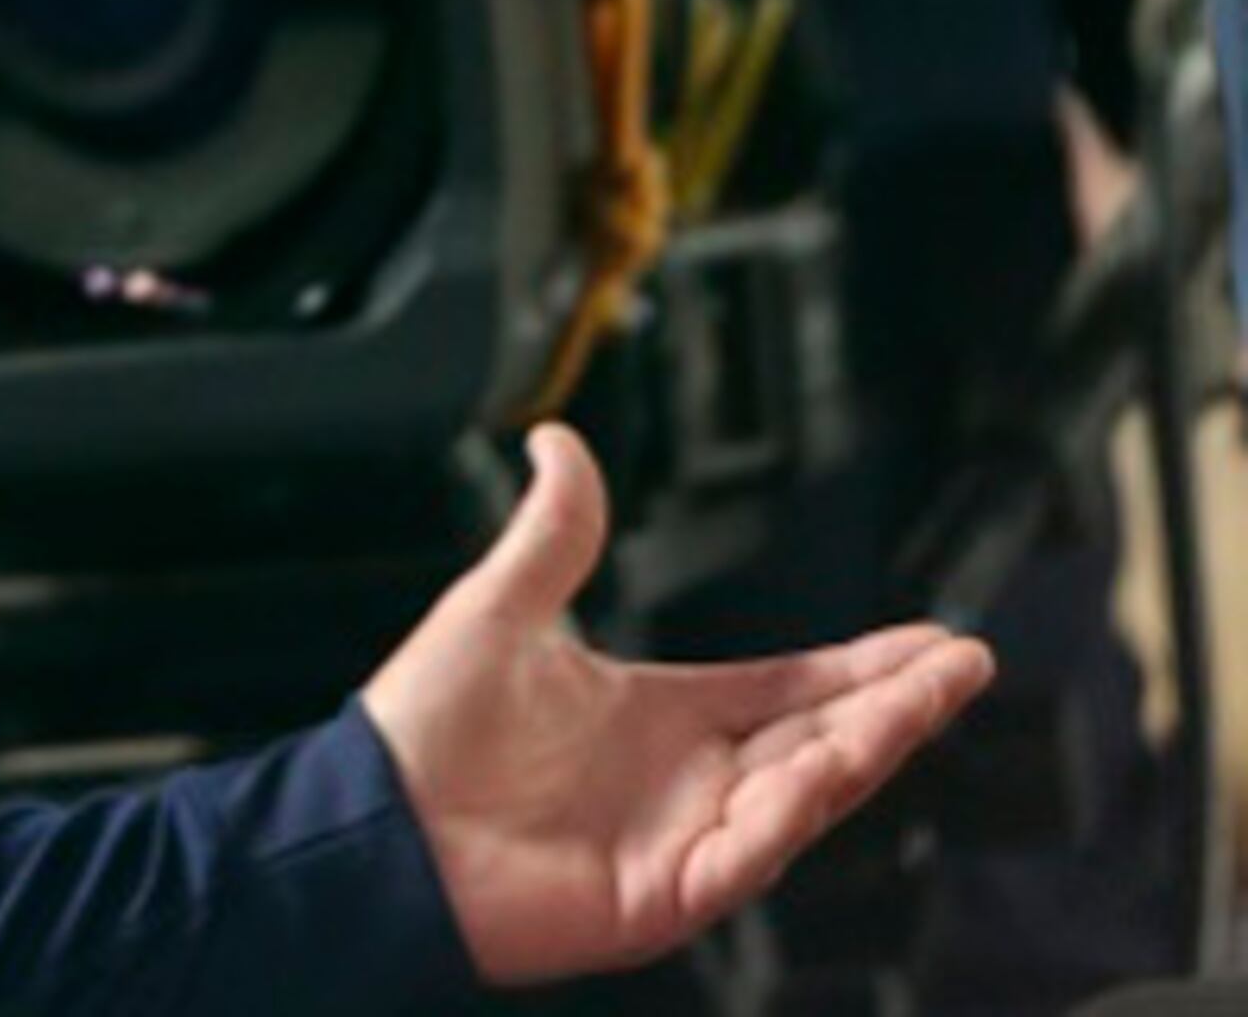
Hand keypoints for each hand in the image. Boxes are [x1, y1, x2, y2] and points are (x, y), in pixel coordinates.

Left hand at [359, 424, 995, 986]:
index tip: (933, 640)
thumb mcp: (498, 611)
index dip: (863, 666)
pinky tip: (831, 766)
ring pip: (805, 792)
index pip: (790, 686)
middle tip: (966, 662)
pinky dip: (792, 811)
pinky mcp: (664, 896)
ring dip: (870, 745)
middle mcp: (688, 781)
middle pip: (821, 736)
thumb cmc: (421, 733)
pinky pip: (749, 852)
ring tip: (928, 697)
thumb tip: (557, 441)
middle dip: (898, 702)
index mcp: (663, 717)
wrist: (370, 825)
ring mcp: (684, 841)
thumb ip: (551, 534)